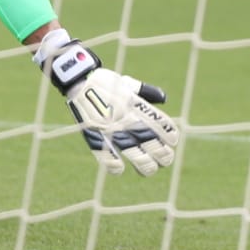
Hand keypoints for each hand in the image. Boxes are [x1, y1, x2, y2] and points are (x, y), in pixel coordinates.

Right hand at [36, 32, 180, 175]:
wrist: (78, 80)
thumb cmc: (104, 81)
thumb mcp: (127, 83)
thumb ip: (145, 91)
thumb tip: (163, 97)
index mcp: (135, 104)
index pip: (160, 123)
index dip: (170, 134)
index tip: (172, 141)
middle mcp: (126, 117)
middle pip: (151, 141)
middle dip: (162, 154)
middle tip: (165, 159)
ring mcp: (111, 127)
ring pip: (133, 152)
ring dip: (144, 164)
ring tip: (149, 169)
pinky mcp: (95, 134)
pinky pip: (105, 154)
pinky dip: (113, 164)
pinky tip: (120, 169)